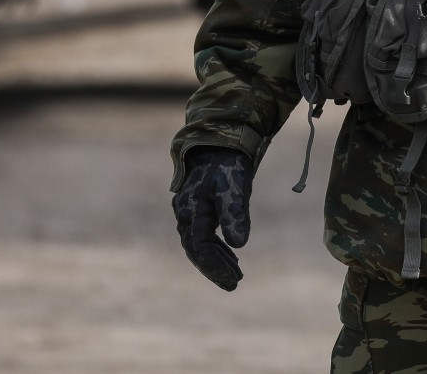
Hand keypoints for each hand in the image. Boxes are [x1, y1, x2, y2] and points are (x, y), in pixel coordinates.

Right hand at [173, 146, 253, 290]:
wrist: (220, 142)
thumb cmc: (227, 165)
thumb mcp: (234, 188)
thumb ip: (235, 214)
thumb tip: (239, 244)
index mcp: (191, 211)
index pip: (200, 247)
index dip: (215, 265)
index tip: (231, 280)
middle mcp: (186, 215)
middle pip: (197, 250)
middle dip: (214, 269)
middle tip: (233, 285)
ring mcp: (191, 212)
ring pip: (200, 245)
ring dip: (216, 261)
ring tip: (236, 276)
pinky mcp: (199, 209)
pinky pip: (204, 236)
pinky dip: (217, 248)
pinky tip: (231, 256)